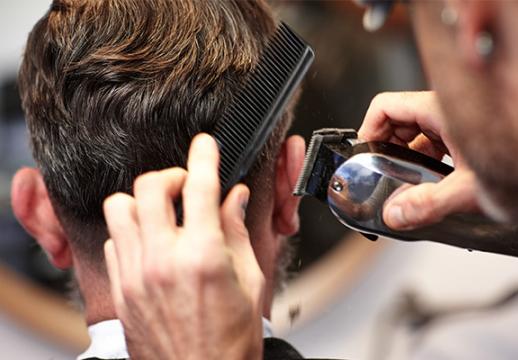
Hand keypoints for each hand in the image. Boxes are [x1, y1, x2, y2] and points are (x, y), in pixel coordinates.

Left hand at [103, 134, 264, 359]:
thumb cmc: (230, 340)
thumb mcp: (251, 281)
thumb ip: (238, 231)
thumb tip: (234, 198)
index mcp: (203, 256)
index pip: (200, 187)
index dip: (204, 157)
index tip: (205, 145)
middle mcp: (163, 261)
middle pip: (150, 187)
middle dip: (171, 175)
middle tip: (185, 185)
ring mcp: (135, 274)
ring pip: (119, 207)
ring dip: (143, 199)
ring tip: (162, 211)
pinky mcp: (121, 289)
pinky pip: (113, 240)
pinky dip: (130, 230)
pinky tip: (149, 241)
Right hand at [359, 91, 480, 229]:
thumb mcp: (472, 189)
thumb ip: (429, 204)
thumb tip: (396, 214)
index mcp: (443, 110)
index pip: (386, 106)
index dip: (368, 129)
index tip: (364, 155)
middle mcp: (447, 113)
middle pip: (397, 121)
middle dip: (385, 149)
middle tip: (380, 175)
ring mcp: (456, 126)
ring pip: (415, 136)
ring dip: (404, 160)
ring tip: (403, 185)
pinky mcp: (464, 139)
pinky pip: (432, 146)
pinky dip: (422, 165)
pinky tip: (428, 186)